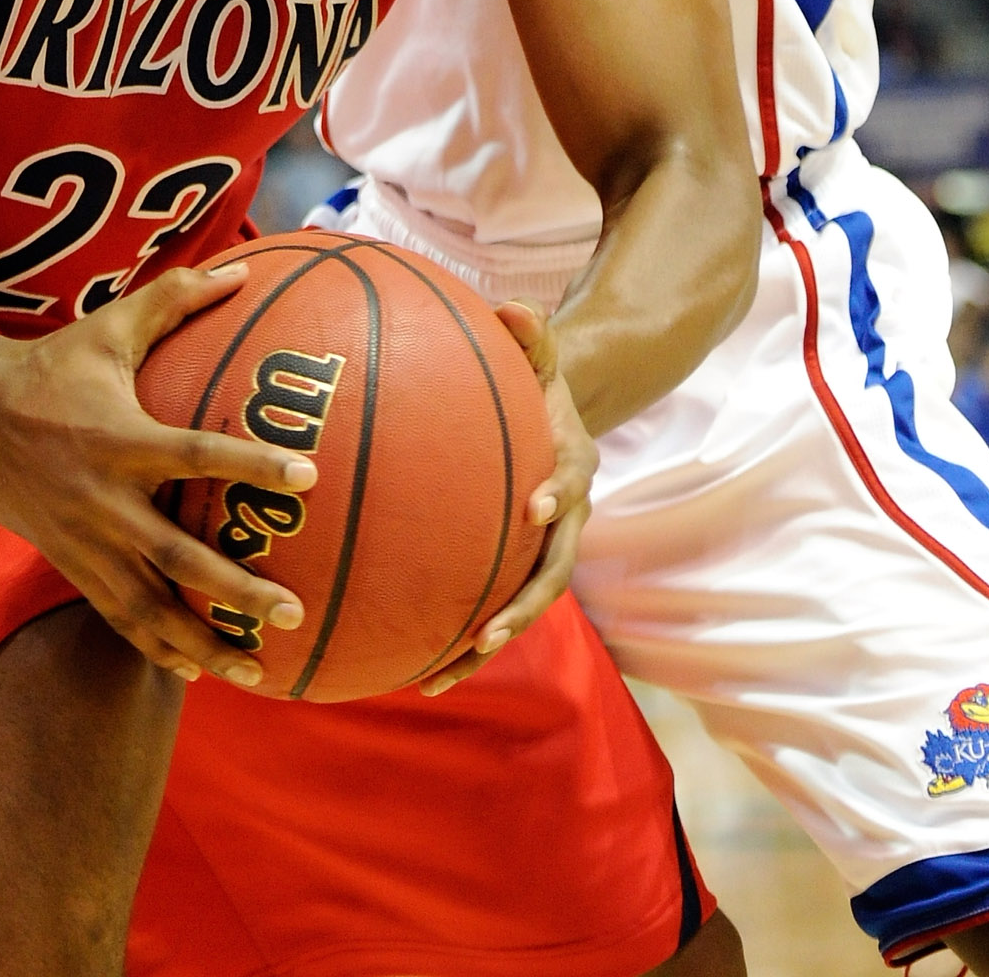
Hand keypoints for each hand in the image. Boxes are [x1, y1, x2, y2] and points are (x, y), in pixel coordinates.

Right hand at [0, 262, 318, 690]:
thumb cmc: (54, 364)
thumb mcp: (111, 326)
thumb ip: (176, 299)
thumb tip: (241, 271)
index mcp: (123, 439)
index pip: (199, 455)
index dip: (254, 465)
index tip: (308, 477)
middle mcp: (107, 499)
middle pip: (180, 558)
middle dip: (237, 590)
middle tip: (292, 609)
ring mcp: (86, 541)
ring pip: (150, 606)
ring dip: (204, 640)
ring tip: (257, 669)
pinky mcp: (70, 564)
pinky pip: (119, 616)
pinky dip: (158, 647)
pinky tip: (198, 670)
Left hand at [418, 303, 594, 691]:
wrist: (555, 413)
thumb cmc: (536, 378)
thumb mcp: (541, 350)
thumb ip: (532, 331)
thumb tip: (514, 308)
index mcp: (573, 464)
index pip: (572, 482)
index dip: (558, 495)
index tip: (535, 508)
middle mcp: (565, 519)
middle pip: (552, 573)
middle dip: (520, 609)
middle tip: (485, 635)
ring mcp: (543, 549)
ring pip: (520, 607)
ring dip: (485, 645)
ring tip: (436, 679)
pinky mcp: (516, 566)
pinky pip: (491, 608)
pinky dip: (460, 642)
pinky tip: (416, 671)